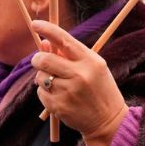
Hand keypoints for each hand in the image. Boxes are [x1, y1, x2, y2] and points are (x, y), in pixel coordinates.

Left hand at [30, 19, 128, 145]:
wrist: (109, 121)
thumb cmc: (100, 89)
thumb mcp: (92, 67)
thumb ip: (69, 54)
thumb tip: (44, 43)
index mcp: (90, 61)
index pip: (64, 39)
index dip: (47, 29)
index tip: (35, 24)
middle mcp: (79, 75)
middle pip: (44, 59)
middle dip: (37, 58)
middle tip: (39, 60)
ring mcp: (68, 92)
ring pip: (40, 77)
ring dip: (42, 78)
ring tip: (56, 83)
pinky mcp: (59, 107)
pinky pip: (41, 94)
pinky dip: (45, 93)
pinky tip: (59, 96)